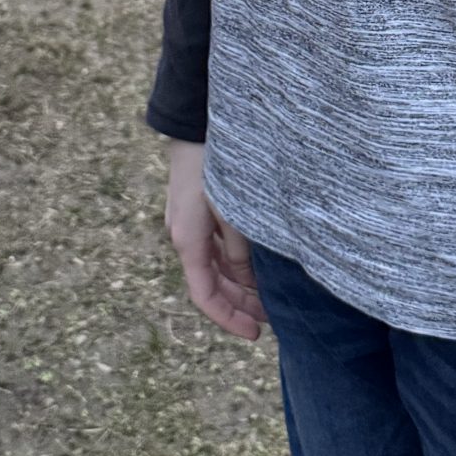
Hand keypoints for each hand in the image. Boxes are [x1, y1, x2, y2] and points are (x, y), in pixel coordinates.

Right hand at [165, 140, 264, 341]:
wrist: (196, 121)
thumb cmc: (216, 163)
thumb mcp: (234, 209)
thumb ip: (240, 249)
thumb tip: (248, 280)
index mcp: (187, 239)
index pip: (204, 295)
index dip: (228, 319)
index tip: (255, 334)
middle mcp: (184, 235)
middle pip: (211, 283)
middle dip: (239, 304)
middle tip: (271, 319)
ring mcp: (189, 222)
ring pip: (214, 266)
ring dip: (238, 284)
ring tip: (269, 295)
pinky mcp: (197, 208)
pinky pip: (215, 246)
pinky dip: (234, 262)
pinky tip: (257, 264)